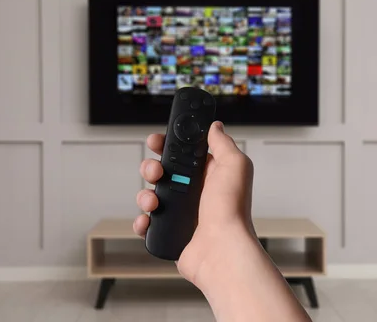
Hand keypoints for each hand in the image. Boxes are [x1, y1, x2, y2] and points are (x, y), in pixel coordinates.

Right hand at [133, 121, 255, 286]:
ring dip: (145, 194)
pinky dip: (142, 221)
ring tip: (154, 200)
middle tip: (156, 171)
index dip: (168, 145)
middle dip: (152, 167)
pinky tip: (148, 220)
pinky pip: (147, 223)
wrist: (222, 250)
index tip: (157, 141)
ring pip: (151, 195)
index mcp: (209, 175)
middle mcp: (195, 193)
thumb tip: (215, 127)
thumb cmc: (232, 211)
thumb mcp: (234, 165)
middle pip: (163, 172)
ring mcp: (181, 214)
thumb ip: (223, 143)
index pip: (184, 153)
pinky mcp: (170, 233)